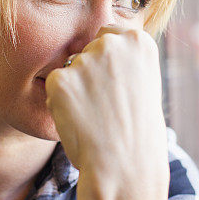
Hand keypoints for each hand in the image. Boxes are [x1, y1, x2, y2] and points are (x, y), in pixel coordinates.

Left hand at [44, 26, 168, 184]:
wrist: (127, 165)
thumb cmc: (138, 131)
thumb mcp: (144, 83)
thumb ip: (124, 61)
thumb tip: (97, 51)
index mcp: (138, 41)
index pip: (108, 34)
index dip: (108, 62)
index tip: (115, 85)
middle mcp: (111, 44)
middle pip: (87, 49)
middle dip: (89, 72)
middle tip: (105, 105)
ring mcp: (85, 60)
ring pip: (69, 70)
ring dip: (75, 89)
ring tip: (95, 116)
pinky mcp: (61, 79)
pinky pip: (54, 87)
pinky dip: (61, 103)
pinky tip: (79, 120)